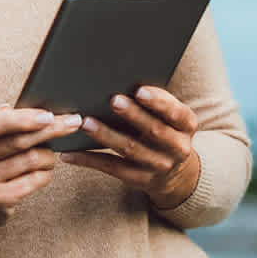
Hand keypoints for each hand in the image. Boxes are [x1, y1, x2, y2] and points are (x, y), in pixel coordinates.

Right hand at [0, 106, 81, 257]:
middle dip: (51, 130)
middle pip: (19, 141)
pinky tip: (44, 169)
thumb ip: (3, 121)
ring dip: (48, 154)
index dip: (23, 118)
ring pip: (31, 160)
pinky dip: (45, 171)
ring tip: (50, 152)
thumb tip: (38, 111)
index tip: (48, 115)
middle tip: (73, 122)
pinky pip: (34, 180)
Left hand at [62, 85, 200, 209]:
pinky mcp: (138, 179)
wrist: (176, 173)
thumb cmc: (165, 129)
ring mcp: (158, 166)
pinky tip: (69, 153)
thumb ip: (156, 101)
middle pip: (153, 131)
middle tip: (113, 100)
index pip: (176, 113)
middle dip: (132, 115)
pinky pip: (111, 168)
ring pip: (130, 149)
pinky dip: (89, 160)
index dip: (159, 102)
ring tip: (86, 122)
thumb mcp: (171, 117)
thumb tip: (123, 77)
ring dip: (106, 135)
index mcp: (187, 125)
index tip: (140, 90)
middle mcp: (177, 148)